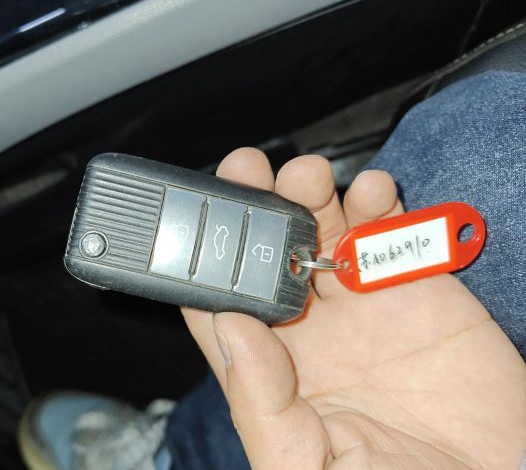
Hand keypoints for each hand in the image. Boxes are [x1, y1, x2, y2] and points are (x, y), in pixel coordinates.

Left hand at [183, 148, 525, 468]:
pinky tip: (370, 192)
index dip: (206, 264)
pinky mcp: (418, 288)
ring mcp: (364, 304)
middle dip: (253, 209)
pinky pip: (391, 233)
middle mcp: (313, 330)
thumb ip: (262, 403)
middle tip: (243, 173)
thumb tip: (229, 331)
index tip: (198, 226)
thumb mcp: (305, 465)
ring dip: (309, 196)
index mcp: (274, 371)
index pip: (222, 306)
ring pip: (323, 231)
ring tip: (304, 178)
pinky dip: (378, 203)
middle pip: (269, 253)